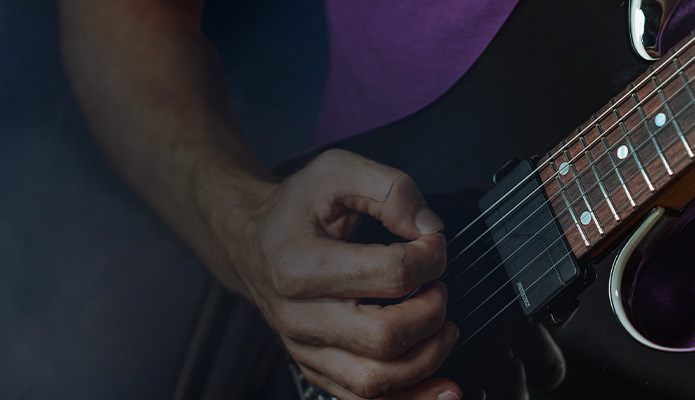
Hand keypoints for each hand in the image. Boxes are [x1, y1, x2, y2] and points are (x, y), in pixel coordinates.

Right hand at [211, 149, 460, 399]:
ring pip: (375, 381)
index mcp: (300, 265)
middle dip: (432, 312)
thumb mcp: (337, 171)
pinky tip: (441, 387)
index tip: (433, 243)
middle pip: (384, 337)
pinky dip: (411, 398)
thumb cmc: (294, 211)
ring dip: (428, 358)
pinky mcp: (316, 369)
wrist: (250, 242)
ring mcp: (305, 348)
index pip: (390, 274)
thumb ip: (390, 188)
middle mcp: (299, 315)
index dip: (431, 256)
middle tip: (438, 288)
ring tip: (443, 328)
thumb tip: (428, 226)